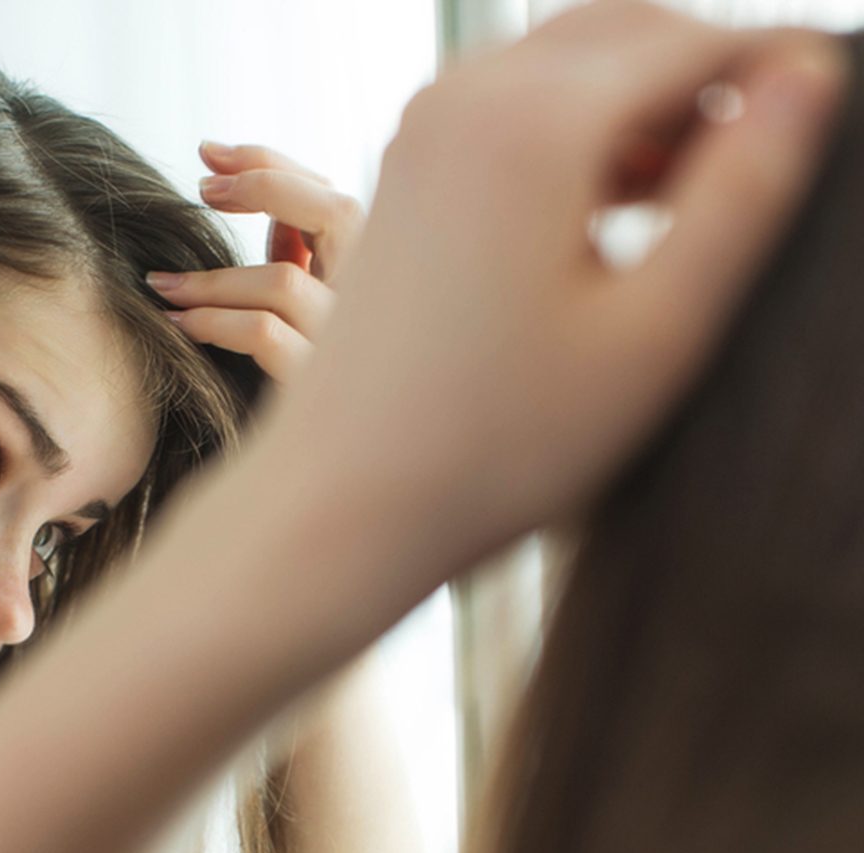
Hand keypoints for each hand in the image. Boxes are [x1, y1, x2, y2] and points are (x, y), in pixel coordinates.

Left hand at [147, 143, 363, 382]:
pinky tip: (181, 326)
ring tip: (163, 285)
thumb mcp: (321, 326)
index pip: (337, 198)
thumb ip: (308, 270)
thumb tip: (275, 221)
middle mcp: (384, 309)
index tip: (213, 157)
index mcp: (384, 285)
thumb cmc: (330, 403)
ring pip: (285, 282)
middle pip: (335, 212)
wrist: (345, 490)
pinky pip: (266, 337)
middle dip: (261, 182)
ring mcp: (359, 352)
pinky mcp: (327, 395)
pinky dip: (215, 322)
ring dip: (212, 278)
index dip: (274, 165)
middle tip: (200, 186)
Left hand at [272, 1, 848, 586]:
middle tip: (752, 167)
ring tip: (685, 204)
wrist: (343, 500)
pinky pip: (507, 115)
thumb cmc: (497, 443)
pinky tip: (604, 216)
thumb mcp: (654, 329)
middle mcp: (464, 100)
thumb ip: (743, 192)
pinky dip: (572, 137)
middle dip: (701, 79)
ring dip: (637, 108)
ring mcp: (419, 137)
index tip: (823, 123)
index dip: (774, 72)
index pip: (693, 44)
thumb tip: (805, 78)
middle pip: (623, 33)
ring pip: (563, 69)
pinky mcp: (400, 181)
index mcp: (535, 121)